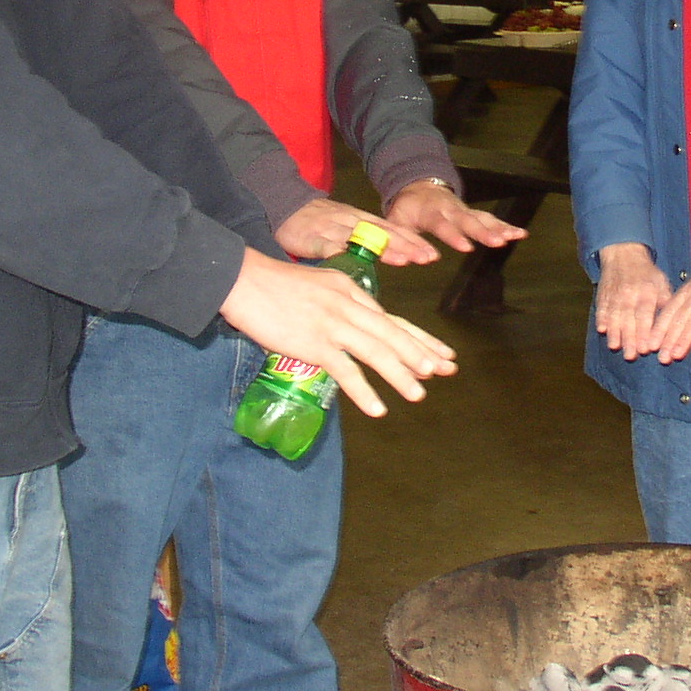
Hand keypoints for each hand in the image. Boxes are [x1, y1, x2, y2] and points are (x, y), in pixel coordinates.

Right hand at [218, 248, 456, 417]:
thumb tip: (351, 331)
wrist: (243, 280)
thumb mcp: (317, 286)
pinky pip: (346, 371)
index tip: (442, 353)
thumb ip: (338, 306)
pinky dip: (364, 392)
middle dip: (423, 354)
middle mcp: (348, 305)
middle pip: (393, 333)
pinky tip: (377, 409)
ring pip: (377, 352)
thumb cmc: (273, 285)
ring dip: (401, 375)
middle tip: (447, 371)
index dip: (419, 337)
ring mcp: (333, 324)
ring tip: (419, 395)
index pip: (392, 318)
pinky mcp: (314, 343)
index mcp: (350, 291)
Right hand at [275, 195, 436, 264]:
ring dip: (383, 249)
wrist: (286, 205)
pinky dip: (341, 252)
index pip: (393, 230)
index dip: (413, 242)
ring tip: (403, 260)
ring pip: (362, 238)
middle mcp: (352, 222)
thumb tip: (396, 256)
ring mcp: (333, 228)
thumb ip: (369, 242)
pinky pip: (328, 245)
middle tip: (427, 258)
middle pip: (384, 234)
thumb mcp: (348, 228)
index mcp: (362, 221)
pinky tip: (353, 261)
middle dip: (407, 246)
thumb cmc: (319, 222)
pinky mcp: (313, 236)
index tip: (432, 255)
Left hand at [386, 181, 526, 258]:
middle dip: (484, 232)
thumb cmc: (407, 208)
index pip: (442, 224)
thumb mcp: (397, 221)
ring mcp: (464, 210)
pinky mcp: (473, 213)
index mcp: (430, 211)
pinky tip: (521, 234)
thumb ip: (402, 239)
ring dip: (499, 228)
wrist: (419, 185)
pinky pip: (491, 219)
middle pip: (469, 221)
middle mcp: (451, 209)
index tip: (466, 248)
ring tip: (515, 237)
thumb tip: (410, 260)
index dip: (454, 236)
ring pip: (483, 218)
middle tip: (498, 243)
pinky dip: (506, 226)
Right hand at [595, 242, 671, 360]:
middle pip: (629, 319)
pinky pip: (602, 307)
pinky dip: (601, 319)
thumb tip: (673, 324)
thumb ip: (666, 303)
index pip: (645, 315)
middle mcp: (630, 293)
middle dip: (630, 338)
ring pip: (614, 315)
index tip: (646, 349)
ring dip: (614, 332)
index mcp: (647, 292)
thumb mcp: (662, 283)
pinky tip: (602, 330)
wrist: (624, 254)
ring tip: (615, 347)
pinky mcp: (604, 294)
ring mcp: (615, 294)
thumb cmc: (647, 273)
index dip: (645, 332)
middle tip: (631, 355)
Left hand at [650, 260, 690, 361]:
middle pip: (678, 319)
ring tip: (676, 355)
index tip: (651, 347)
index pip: (668, 313)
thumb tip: (665, 328)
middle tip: (662, 358)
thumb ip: (683, 305)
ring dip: (684, 338)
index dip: (659, 330)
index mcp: (686, 291)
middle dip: (669, 339)